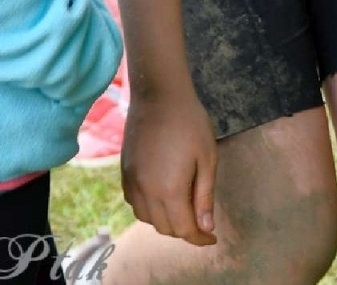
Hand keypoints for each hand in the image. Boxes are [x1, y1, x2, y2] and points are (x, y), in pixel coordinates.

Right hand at [122, 92, 218, 246]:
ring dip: (166, 221)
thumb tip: (206, 227)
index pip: (183, 229)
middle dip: (185, 230)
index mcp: (169, 190)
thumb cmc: (190, 123)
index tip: (213, 239)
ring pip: (147, 219)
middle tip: (203, 222)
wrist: (159, 96)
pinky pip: (135, 204)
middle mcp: (145, 192)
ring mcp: (131, 183)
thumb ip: (204, 196)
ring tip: (186, 209)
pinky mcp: (123, 174)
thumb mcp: (207, 159)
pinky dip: (150, 209)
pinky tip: (164, 197)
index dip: (200, 238)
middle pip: (164, 227)